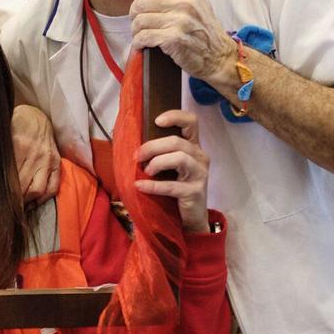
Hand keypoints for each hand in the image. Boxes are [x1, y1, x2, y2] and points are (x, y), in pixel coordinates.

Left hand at [10, 104, 61, 202]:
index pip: (10, 178)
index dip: (4, 194)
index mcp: (19, 145)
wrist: (37, 116)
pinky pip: (53, 188)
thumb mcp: (3, 135)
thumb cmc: (15, 126)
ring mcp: (48, 159)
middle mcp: (35, 154)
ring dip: (27, 202)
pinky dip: (43, 199)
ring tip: (18, 208)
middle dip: (14, 202)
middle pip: (24, 187)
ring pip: (38, 190)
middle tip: (5, 211)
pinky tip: (33, 203)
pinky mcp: (57, 163)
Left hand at [129, 0, 234, 85]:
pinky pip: (144, 37)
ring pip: (140, 20)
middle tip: (140, 22)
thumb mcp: (200, 2)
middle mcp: (183, 3)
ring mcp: (179, 21)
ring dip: (136, 30)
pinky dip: (138, 43)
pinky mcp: (173, 39)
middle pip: (140, 2)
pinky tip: (142, 45)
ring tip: (142, 35)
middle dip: (134, 14)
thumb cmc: (205, 30)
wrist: (219, 56)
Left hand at [133, 109, 210, 232]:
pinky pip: (171, 186)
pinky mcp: (195, 192)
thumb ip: (160, 152)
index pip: (191, 121)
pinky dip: (153, 186)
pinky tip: (140, 186)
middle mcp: (200, 157)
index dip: (175, 116)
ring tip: (146, 171)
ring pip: (179, 158)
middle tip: (137, 156)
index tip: (156, 121)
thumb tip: (133, 143)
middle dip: (153, 146)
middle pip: (177, 142)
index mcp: (193, 146)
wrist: (190, 216)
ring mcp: (200, 174)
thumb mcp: (169, 167)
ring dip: (157, 163)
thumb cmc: (175, 187)